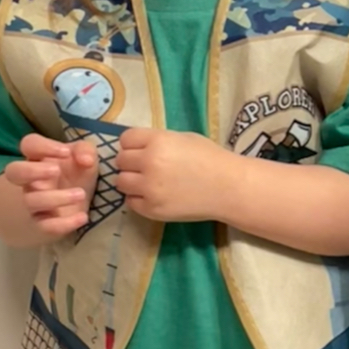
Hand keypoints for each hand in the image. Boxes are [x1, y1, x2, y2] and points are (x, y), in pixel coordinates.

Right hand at [3, 133, 99, 240]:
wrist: (73, 209)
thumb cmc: (75, 176)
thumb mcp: (84, 158)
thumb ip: (85, 150)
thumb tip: (85, 160)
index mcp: (39, 159)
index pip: (29, 144)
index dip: (43, 146)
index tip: (66, 153)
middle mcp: (31, 180)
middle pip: (14, 172)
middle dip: (31, 170)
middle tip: (56, 171)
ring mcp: (33, 203)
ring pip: (31, 201)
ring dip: (56, 198)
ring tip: (81, 194)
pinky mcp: (42, 224)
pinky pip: (44, 226)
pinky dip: (63, 224)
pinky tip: (82, 218)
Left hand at [116, 128, 230, 222]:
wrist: (229, 188)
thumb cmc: (210, 158)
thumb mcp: (183, 139)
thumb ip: (157, 141)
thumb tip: (136, 149)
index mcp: (158, 141)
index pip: (125, 139)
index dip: (133, 144)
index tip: (142, 150)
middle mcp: (150, 163)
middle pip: (120, 160)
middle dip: (131, 163)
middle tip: (146, 167)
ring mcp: (149, 188)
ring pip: (120, 182)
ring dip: (131, 181)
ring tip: (148, 183)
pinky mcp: (152, 209)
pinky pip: (131, 202)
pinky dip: (139, 199)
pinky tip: (155, 196)